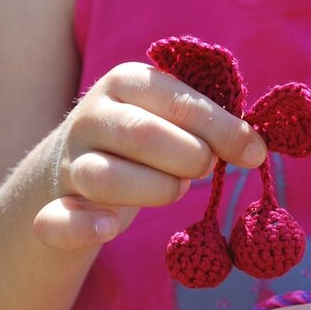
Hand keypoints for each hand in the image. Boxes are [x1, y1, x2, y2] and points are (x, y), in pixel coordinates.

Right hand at [32, 62, 266, 249]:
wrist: (78, 161)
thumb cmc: (147, 137)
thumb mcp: (173, 116)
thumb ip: (209, 123)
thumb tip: (255, 148)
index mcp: (127, 82)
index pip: (178, 101)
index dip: (222, 128)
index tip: (255, 154)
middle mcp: (92, 116)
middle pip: (142, 135)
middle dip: (189, 157)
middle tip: (206, 168)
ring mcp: (71, 161)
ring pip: (107, 177)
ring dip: (155, 190)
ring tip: (175, 189)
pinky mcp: (55, 204)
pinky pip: (58, 219)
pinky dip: (83, 226)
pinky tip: (110, 227)